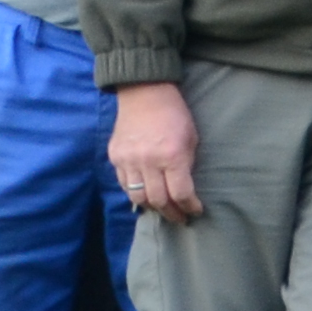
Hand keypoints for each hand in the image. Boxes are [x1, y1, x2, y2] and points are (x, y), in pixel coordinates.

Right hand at [106, 81, 203, 222]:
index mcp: (172, 155)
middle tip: (180, 217)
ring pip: (138, 197)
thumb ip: (186, 165)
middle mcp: (148, 161)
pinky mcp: (115, 157)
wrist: (144, 92)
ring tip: (162, 209)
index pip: (181, 193)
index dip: (190, 207)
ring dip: (152, 207)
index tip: (195, 211)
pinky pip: (124, 184)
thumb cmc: (174, 114)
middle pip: (158, 200)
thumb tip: (184, 190)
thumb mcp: (191, 138)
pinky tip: (145, 194)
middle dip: (172, 213)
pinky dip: (135, 193)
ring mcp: (128, 160)